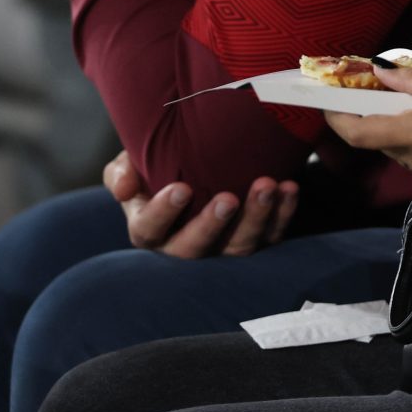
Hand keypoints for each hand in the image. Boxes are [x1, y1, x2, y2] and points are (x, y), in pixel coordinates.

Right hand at [103, 149, 298, 258]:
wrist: (195, 163)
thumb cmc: (158, 166)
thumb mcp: (132, 164)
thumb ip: (122, 171)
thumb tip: (123, 188)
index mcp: (149, 229)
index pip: (148, 230)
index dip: (163, 213)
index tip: (181, 188)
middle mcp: (183, 245)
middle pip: (195, 248)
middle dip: (212, 225)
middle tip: (228, 198)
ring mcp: (222, 246)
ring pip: (239, 246)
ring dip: (256, 217)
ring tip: (268, 185)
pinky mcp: (255, 239)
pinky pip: (271, 234)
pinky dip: (283, 212)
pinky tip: (289, 188)